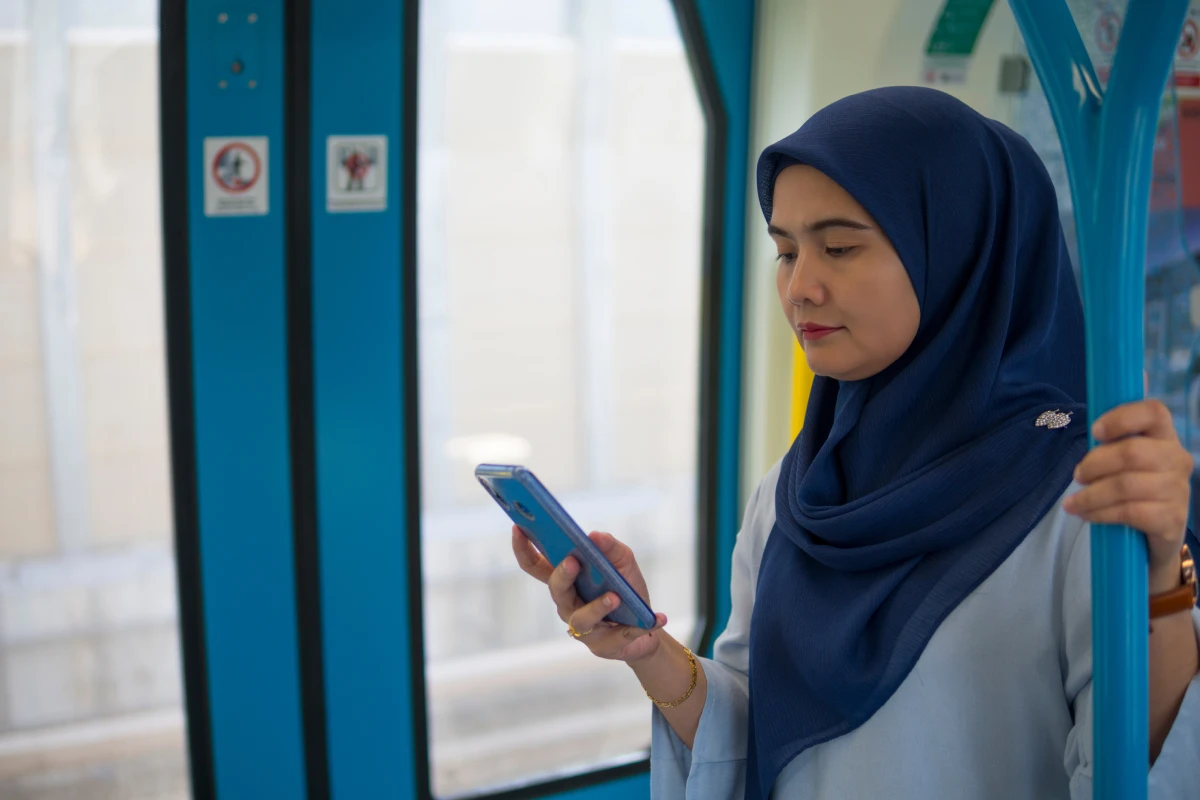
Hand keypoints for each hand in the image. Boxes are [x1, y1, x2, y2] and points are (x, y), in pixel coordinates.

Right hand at [511, 525, 667, 662]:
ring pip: (581, 618)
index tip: (518, 527)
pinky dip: (642, 625)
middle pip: (556, 591)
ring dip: (598, 607)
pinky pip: (621, 635)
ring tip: (616, 597)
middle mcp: (568, 605)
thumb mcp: (623, 562)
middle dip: (562, 576)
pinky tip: (659, 617)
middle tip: (574, 562)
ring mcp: (584, 629)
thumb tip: (594, 536)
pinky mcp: (604, 646)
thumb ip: (610, 547)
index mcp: (567, 581)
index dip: (523, 549)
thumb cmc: (626, 590)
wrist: (646, 626)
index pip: (536, 566)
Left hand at [1066, 399, 1192, 590]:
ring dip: (1091, 495)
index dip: (1121, 418)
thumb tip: (1139, 371)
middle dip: (1094, 464)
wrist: (1152, 537)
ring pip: (1126, 486)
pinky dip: (1100, 514)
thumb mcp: (1125, 456)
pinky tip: (1086, 515)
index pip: (1154, 411)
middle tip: (1076, 476)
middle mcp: (1178, 459)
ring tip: (1073, 503)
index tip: (1095, 432)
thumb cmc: (1132, 487)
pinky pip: (1130, 512)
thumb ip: (1121, 426)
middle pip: (1132, 452)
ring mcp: (1179, 491)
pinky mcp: (1172, 520)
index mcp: (1165, 436)